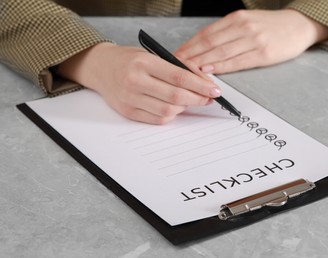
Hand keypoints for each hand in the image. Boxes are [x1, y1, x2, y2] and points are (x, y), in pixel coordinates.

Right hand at [56, 43, 220, 123]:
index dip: (200, 86)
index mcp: (144, 62)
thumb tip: (204, 82)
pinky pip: (158, 119)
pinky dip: (171, 114)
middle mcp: (135, 81)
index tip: (215, 90)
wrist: (101, 68)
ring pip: (169, 110)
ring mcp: (130, 98)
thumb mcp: (154, 55)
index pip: (179, 77)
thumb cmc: (130, 60)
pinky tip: (174, 107)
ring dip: (185, 107)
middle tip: (208, 98)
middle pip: (176, 96)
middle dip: (198, 99)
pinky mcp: (128, 112)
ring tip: (189, 100)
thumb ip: (178, 67)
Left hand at [175, 9, 327, 73]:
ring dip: (201, 62)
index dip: (189, 45)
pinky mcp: (263, 53)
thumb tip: (203, 48)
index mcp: (236, 19)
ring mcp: (253, 39)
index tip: (174, 55)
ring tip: (185, 70)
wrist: (299, 25)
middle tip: (174, 65)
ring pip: (220, 52)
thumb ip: (226, 33)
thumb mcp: (246, 23)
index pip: (206, 34)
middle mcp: (242, 27)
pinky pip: (237, 61)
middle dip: (189, 55)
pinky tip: (209, 71)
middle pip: (209, 43)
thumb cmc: (270, 27)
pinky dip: (221, 67)